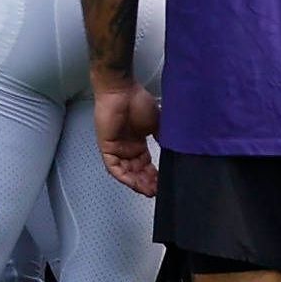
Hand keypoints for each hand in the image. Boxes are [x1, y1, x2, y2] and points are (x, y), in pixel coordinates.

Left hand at [93, 70, 160, 194]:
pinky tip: (135, 183)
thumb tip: (174, 151)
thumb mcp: (157, 123)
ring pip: (127, 173)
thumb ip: (163, 138)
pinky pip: (114, 168)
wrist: (122, 90)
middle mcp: (127, 148)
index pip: (146, 165)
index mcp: (138, 142)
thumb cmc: (138, 101)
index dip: (154, 175)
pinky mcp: (106, 148)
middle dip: (147, 183)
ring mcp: (116, 149)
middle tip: (158, 191)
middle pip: (137, 172)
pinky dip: (125, 177)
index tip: (164, 183)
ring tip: (150, 190)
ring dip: (137, 183)